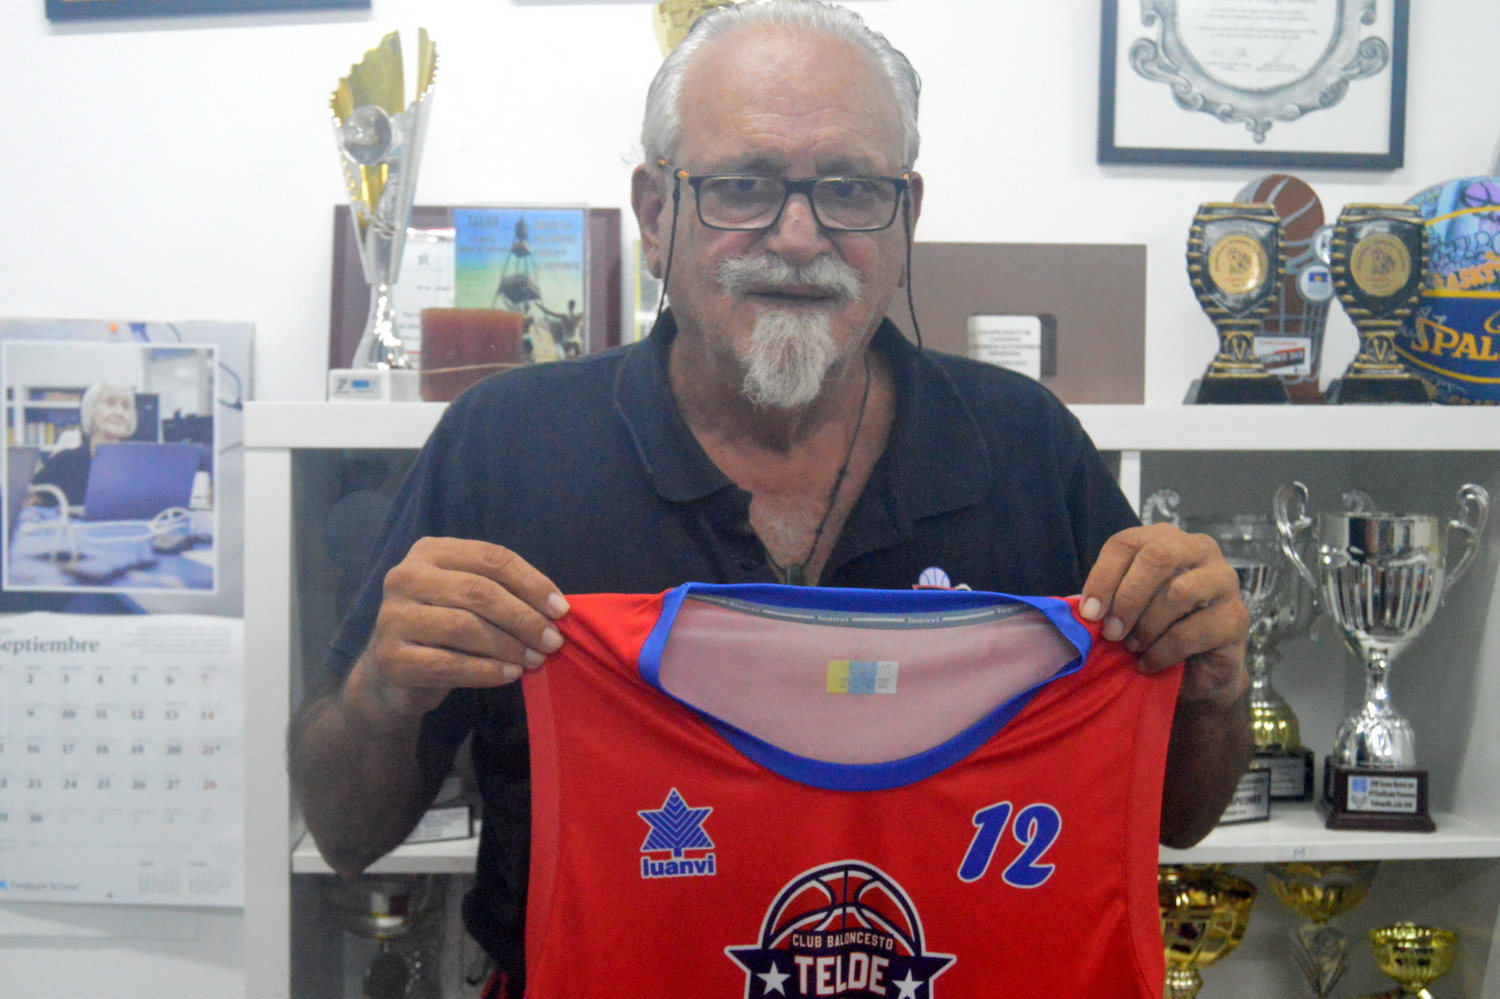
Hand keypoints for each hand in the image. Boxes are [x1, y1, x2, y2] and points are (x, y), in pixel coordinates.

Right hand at [343, 537, 569, 727]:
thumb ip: (504, 593)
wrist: (392, 675)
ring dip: (509, 646)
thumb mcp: (469, 599)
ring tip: (535, 660)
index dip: (532, 583)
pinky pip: (449, 664)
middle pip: (479, 591)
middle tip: (552, 641)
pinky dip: (487, 671)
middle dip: (524, 618)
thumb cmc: (444, 629)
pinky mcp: (390, 657)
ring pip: (464, 627)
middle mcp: (405, 577)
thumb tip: (557, 608)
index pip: (491, 558)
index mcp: (430, 552)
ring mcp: (392, 616)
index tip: (561, 609)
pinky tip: (510, 675)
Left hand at [1079, 523, 1249, 707]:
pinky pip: (1191, 632)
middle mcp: (1198, 550)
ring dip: (1146, 626)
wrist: (1196, 670)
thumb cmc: (1155, 629)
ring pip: (1178, 592)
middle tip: (1111, 632)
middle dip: (1127, 598)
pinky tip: (1148, 662)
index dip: (1102, 577)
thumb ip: (1106, 601)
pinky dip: (1162, 652)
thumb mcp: (1125, 609)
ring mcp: (1224, 581)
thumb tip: (1079, 608)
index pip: (1126, 543)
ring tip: (1132, 647)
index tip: (1089, 613)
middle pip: (1158, 557)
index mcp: (1165, 539)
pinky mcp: (1237, 617)